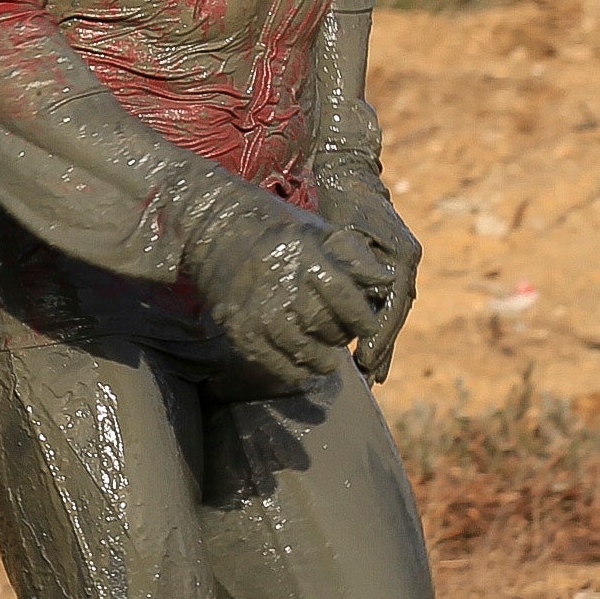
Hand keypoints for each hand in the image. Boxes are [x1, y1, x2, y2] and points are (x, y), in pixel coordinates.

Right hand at [186, 181, 387, 393]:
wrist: (214, 229)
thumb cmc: (278, 230)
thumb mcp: (320, 231)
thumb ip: (355, 257)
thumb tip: (385, 283)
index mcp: (305, 258)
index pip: (346, 300)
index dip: (363, 318)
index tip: (367, 325)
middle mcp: (281, 286)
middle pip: (327, 327)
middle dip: (342, 335)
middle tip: (342, 336)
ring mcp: (257, 310)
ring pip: (303, 350)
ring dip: (322, 359)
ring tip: (327, 357)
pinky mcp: (239, 328)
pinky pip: (274, 362)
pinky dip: (294, 370)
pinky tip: (302, 366)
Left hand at [316, 178, 421, 380]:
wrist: (350, 176)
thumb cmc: (340, 201)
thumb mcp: (344, 231)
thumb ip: (355, 262)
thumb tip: (366, 295)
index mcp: (401, 258)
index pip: (393, 307)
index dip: (379, 336)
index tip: (366, 359)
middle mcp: (406, 264)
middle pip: (396, 314)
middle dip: (384, 347)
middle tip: (372, 377)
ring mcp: (401, 265)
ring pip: (393, 311)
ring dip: (383, 340)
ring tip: (373, 371)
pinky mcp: (391, 265)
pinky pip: (386, 300)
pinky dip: (378, 322)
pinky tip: (370, 345)